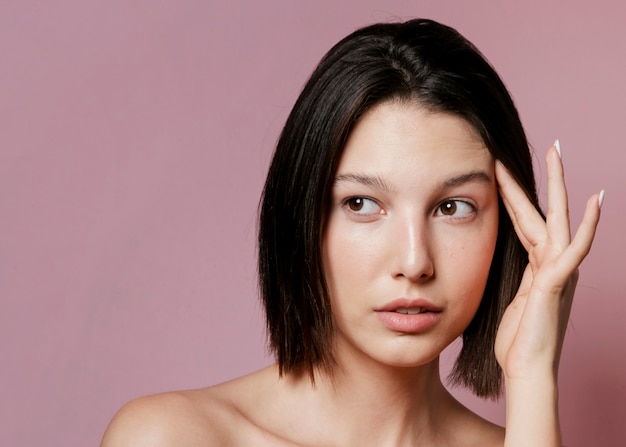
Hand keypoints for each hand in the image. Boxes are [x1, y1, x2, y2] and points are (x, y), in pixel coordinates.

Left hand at [494, 142, 602, 381]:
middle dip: (538, 179)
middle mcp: (550, 262)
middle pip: (541, 212)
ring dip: (557, 186)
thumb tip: (503, 261)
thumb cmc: (515, 339)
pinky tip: (597, 200)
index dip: (512, 195)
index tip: (498, 170)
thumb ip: (513, 276)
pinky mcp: (559, 281)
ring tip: (559, 154)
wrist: (525, 368)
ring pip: (558, 219)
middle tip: (547, 147)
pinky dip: (588, 225)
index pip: (522, 221)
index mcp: (536, 265)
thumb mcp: (509, 298)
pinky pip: (575, 248)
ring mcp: (557, 270)